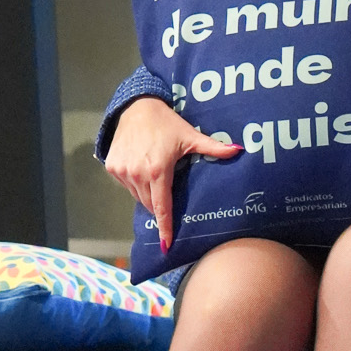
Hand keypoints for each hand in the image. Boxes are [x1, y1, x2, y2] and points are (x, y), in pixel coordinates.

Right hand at [104, 97, 240, 251]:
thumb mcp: (190, 136)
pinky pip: (126, 185)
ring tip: (156, 176)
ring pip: (137, 196)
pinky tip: (142, 167)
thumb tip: (239, 150)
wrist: (135, 106)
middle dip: (160, 204)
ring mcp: (122, 171)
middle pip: (150, 203)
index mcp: (157, 170)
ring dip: (147, 193)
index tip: (166, 245)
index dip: (165, 227)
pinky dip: (134, 182)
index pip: (162, 207)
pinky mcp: (112, 166)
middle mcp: (137, 173)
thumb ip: (213, 147)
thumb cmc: (165, 122)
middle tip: (169, 192)